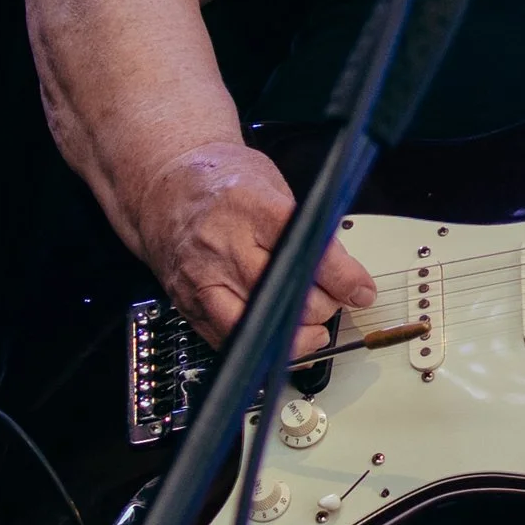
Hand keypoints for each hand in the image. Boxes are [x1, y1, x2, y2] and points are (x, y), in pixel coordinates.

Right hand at [134, 140, 376, 354]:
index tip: (362, 290)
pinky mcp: (186, 301)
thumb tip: (346, 271)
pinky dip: (259, 344)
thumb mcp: (272, 184)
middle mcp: (221, 243)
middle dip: (324, 306)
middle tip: (337, 302)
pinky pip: (227, 338)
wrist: (162, 186)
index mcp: (249, 205)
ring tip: (313, 329)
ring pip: (255, 325)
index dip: (342, 277)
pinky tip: (277, 335)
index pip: (306, 249)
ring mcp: (201, 276)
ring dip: (293, 336)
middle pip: (284, 293)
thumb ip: (306, 226)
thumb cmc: (221, 180)